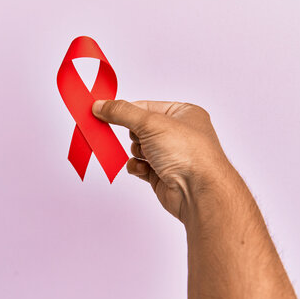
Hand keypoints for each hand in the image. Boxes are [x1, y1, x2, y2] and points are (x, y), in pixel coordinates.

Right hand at [92, 100, 234, 222]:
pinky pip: (140, 166)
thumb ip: (122, 112)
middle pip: (139, 127)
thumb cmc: (188, 153)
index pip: (146, 106)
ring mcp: (171, 155)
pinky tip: (145, 170)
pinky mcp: (162, 175)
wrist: (198, 192)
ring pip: (138, 148)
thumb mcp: (150, 123)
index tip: (103, 110)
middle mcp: (179, 133)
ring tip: (148, 156)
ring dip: (137, 152)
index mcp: (183, 113)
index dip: (125, 109)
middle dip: (134, 135)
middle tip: (136, 137)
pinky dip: (138, 168)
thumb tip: (101, 106)